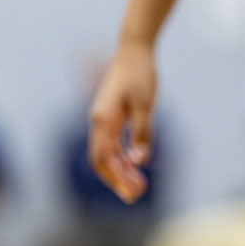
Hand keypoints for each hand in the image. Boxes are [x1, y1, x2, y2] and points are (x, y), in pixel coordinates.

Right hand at [88, 41, 156, 202]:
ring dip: (121, 170)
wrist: (134, 50)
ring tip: (138, 185)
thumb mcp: (146, 103)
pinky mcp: (111, 116)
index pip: (104, 158)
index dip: (116, 178)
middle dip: (117, 179)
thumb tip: (139, 160)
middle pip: (103, 160)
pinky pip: (112, 143)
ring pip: (107, 153)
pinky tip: (136, 164)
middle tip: (136, 195)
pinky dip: (122, 156)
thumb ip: (142, 131)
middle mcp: (98, 122)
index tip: (132, 191)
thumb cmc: (140, 74)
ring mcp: (103, 119)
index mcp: (103, 120)